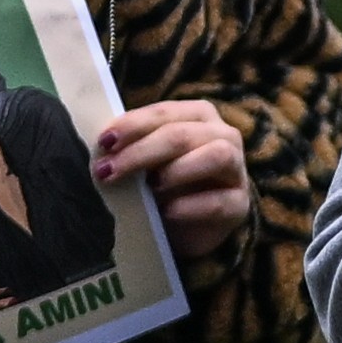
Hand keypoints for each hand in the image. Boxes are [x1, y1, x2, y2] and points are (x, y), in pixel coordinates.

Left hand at [92, 97, 251, 242]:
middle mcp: (223, 136)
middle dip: (142, 151)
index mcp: (198, 116)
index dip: (134, 125)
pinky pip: (220, 202)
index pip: (165, 112)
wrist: (186, 229)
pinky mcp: (240, 205)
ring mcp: (236, 171)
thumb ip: (130, 147)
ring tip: (150, 187)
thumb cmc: (163, 187)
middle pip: (184, 134)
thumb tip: (101, 146)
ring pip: (215, 156)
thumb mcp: (145, 162)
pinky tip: (166, 212)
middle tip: (109, 171)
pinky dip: (190, 206)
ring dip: (176, 170)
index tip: (104, 142)